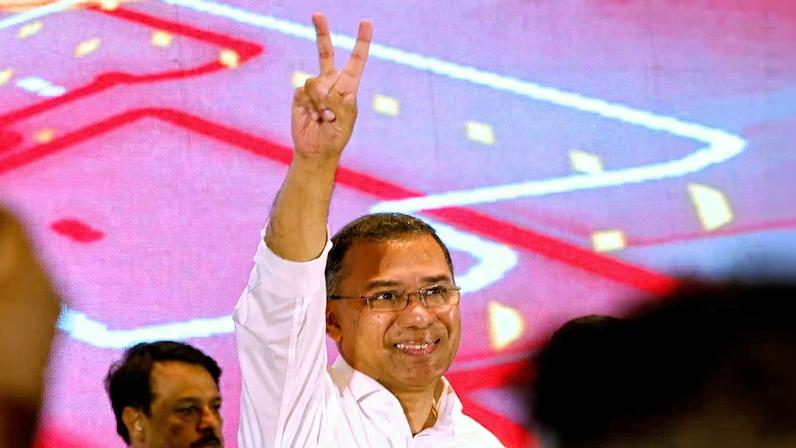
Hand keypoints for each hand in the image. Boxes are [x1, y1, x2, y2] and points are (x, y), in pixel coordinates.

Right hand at [291, 13, 371, 159]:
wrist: (316, 150)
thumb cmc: (336, 136)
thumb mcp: (345, 119)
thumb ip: (338, 101)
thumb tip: (323, 88)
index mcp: (348, 86)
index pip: (356, 60)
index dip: (361, 41)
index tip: (365, 22)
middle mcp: (330, 82)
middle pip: (324, 52)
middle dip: (321, 33)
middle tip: (317, 14)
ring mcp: (314, 88)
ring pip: (314, 81)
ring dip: (320, 101)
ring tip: (324, 117)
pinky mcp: (300, 96)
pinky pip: (303, 92)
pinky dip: (310, 106)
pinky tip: (313, 117)